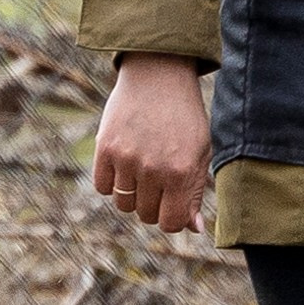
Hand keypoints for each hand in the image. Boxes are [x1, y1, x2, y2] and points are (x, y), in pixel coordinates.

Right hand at [92, 55, 210, 234]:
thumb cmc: (184, 117)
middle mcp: (154, 169)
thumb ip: (195, 192)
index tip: (171, 206)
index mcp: (182, 172)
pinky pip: (103, 187)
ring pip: (123, 204)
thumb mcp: (200, 152)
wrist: (158, 75)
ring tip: (142, 169)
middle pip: (146, 215)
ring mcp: (127, 159)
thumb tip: (195, 229)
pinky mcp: (105, 148)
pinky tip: (124, 162)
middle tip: (159, 181)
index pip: (170, 223)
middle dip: (153, 205)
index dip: (172, 219)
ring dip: (132, 194)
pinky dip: (112, 182)